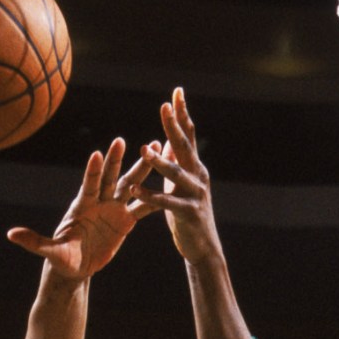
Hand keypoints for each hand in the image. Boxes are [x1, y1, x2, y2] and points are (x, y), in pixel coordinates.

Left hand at [6, 138, 153, 287]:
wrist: (75, 266)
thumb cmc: (61, 258)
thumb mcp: (49, 252)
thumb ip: (34, 242)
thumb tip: (11, 235)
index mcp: (82, 206)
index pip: (89, 184)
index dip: (94, 170)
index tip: (98, 154)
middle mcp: (99, 202)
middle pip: (110, 178)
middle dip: (117, 160)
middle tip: (122, 140)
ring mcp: (113, 209)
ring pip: (130, 185)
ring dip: (141, 169)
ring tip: (155, 149)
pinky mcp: (125, 220)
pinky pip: (142, 207)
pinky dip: (154, 197)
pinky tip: (169, 183)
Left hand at [138, 89, 223, 267]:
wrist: (203, 246)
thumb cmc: (188, 214)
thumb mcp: (181, 185)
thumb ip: (177, 163)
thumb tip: (170, 141)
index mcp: (194, 167)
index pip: (187, 135)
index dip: (182, 113)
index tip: (177, 91)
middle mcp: (198, 176)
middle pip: (184, 146)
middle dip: (173, 126)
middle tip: (165, 107)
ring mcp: (195, 194)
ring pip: (175, 174)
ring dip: (159, 161)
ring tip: (144, 149)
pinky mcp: (188, 213)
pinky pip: (166, 203)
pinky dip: (150, 196)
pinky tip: (135, 190)